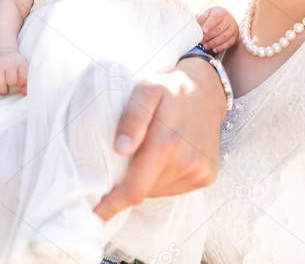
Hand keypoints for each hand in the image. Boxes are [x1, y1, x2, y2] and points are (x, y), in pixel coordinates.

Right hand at [0, 49, 28, 95]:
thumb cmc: (14, 64)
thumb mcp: (23, 68)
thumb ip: (27, 81)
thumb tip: (24, 93)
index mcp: (20, 61)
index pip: (23, 78)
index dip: (22, 84)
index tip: (20, 82)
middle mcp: (7, 62)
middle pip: (11, 81)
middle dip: (12, 85)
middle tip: (11, 83)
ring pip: (0, 85)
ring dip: (2, 90)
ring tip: (4, 87)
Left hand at [93, 58, 224, 220]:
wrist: (206, 89)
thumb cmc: (169, 90)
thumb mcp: (146, 91)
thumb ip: (132, 118)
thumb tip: (120, 150)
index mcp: (166, 144)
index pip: (135, 188)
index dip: (114, 204)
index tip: (96, 214)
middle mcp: (186, 162)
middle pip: (145, 192)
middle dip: (127, 186)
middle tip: (119, 167)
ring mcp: (199, 171)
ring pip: (159, 191)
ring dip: (147, 181)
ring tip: (146, 154)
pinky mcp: (208, 175)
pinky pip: (175, 187)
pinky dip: (163, 179)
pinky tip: (164, 158)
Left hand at [197, 5, 238, 51]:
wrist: (227, 19)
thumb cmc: (215, 16)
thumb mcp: (208, 14)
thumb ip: (201, 18)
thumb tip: (195, 22)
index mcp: (221, 12)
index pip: (215, 18)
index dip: (209, 25)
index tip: (204, 30)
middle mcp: (229, 20)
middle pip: (219, 29)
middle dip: (209, 36)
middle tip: (201, 40)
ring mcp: (233, 29)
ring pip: (224, 37)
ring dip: (214, 43)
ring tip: (205, 46)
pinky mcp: (235, 36)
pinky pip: (228, 43)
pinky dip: (221, 47)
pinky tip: (214, 49)